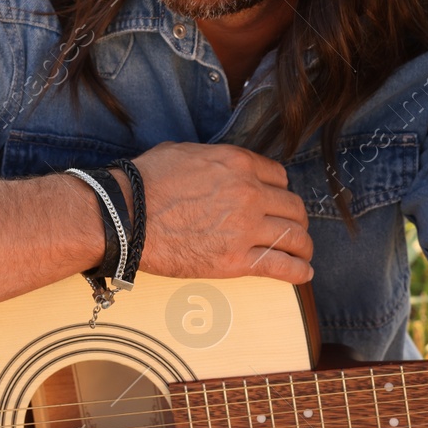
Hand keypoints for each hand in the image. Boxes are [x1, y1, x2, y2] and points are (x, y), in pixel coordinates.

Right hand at [127, 141, 313, 283]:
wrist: (125, 216)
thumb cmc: (143, 183)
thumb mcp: (183, 152)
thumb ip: (212, 159)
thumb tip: (216, 167)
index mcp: (237, 164)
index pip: (279, 177)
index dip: (279, 191)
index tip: (276, 202)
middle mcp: (249, 193)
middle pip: (293, 207)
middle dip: (296, 218)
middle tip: (292, 228)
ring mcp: (245, 228)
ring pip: (294, 237)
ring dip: (302, 245)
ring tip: (302, 253)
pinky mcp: (235, 261)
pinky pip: (281, 266)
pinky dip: (297, 271)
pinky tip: (303, 274)